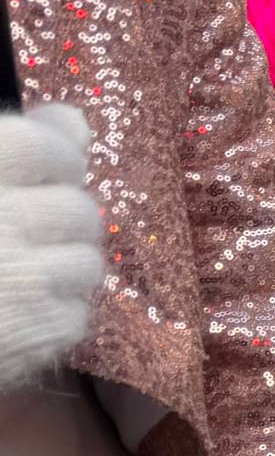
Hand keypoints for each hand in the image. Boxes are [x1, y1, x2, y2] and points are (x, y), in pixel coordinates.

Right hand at [0, 105, 104, 391]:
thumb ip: (10, 146)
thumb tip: (75, 123)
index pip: (46, 148)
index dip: (54, 156)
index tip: (46, 168)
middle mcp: (2, 223)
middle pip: (77, 209)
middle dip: (58, 218)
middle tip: (23, 228)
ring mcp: (24, 281)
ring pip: (86, 261)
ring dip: (59, 264)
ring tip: (13, 272)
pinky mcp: (38, 332)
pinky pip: (76, 312)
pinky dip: (51, 311)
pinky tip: (10, 310)